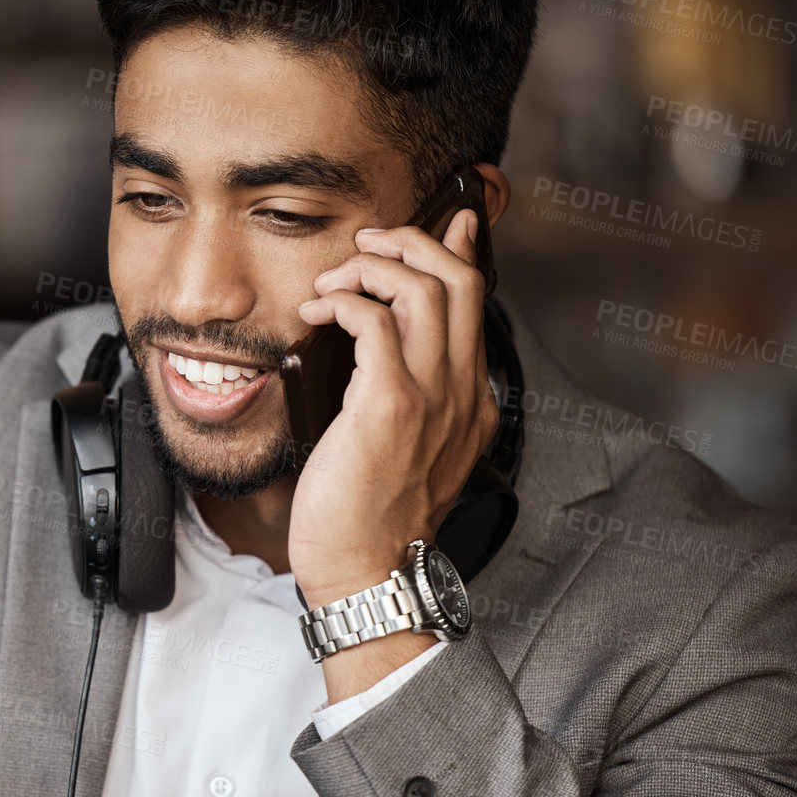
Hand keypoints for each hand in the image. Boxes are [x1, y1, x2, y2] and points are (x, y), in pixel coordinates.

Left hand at [285, 208, 498, 609]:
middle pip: (460, 279)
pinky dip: (344, 300)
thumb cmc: (369, 517)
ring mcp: (432, 397)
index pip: (478, 303)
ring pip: (423, 288)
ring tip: (333, 281)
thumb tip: (378, 346)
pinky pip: (375, 320)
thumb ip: (409, 396)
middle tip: (371, 244)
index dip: (462, 251)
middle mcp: (462, 392)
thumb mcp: (406, 450)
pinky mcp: (389, 405)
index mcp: (471, 401)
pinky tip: (318, 312)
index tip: (448, 223)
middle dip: (415, 242)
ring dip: (371, 267)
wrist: (367, 573)